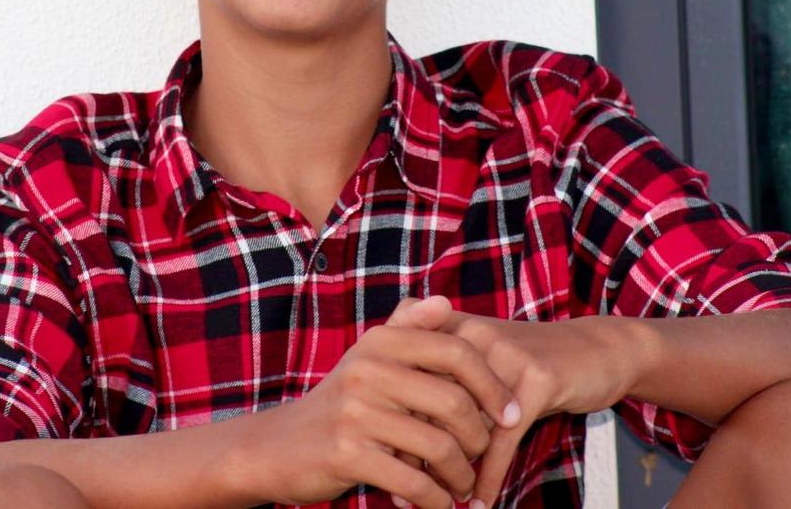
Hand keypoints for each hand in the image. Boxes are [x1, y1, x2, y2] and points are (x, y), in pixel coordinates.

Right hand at [258, 296, 520, 508]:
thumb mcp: (369, 360)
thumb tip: (445, 301)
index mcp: (380, 342)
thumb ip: (408, 329)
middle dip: (479, 437)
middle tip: (483, 456)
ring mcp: (356, 412)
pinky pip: (413, 481)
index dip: (492, 384)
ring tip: (462, 484)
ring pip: (438, 445)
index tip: (512, 413)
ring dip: (460, 474)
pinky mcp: (347, 453)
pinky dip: (435, 499)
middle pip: (454, 401)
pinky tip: (440, 505)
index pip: (456, 351)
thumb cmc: (339, 405)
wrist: (278, 447)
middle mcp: (368, 370)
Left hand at [388, 300, 635, 507]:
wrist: (596, 350)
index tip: (378, 459)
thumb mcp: (480, 366)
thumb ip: (440, 390)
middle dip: (413, 453)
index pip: (406, 376)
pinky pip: (503, 439)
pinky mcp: (535, 380)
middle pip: (428, 403)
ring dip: (449, 471)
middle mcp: (471, 336)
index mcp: (451, 329)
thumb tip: (396, 443)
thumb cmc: (527, 366)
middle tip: (399, 492)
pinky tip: (479, 501)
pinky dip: (489, 475)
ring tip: (437, 502)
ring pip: (464, 425)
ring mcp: (504, 356)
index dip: (390, 420)